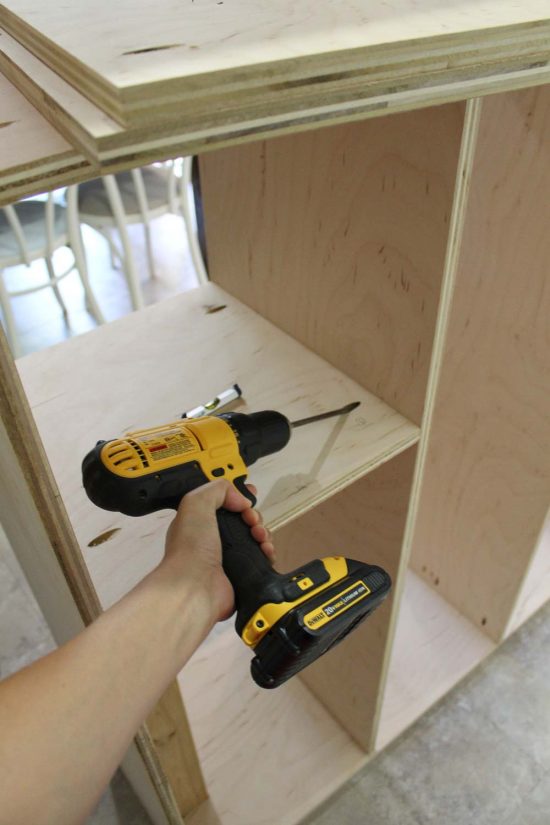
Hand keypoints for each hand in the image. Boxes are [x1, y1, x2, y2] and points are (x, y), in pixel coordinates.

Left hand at [162, 479, 274, 622]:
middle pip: (243, 520)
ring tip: (260, 537)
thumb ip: (218, 489)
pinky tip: (266, 550)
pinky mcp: (244, 573)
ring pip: (255, 538)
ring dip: (263, 532)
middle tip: (252, 521)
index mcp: (201, 522)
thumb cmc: (191, 546)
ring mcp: (230, 557)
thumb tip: (243, 500)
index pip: (224, 504)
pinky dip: (268, 551)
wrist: (196, 587)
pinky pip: (263, 558)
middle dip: (253, 515)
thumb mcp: (196, 503)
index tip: (250, 496)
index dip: (239, 498)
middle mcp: (215, 539)